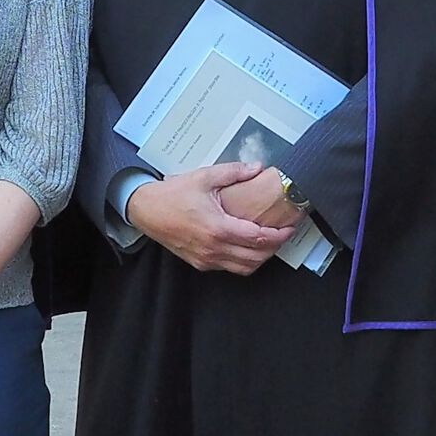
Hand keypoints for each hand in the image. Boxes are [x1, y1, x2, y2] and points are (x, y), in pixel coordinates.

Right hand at [125, 163, 293, 275]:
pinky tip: (246, 247)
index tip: (290, 227)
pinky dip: (244, 261)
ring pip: (245, 268)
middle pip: (257, 258)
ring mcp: (206, 259)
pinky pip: (230, 268)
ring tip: (269, 242)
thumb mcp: (204, 177)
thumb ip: (233, 172)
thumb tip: (257, 168)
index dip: (279, 235)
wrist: (145, 210)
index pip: (259, 238)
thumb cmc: (171, 195)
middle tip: (284, 234)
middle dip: (275, 248)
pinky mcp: (200, 263)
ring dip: (261, 258)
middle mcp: (214, 248)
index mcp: (218, 228)